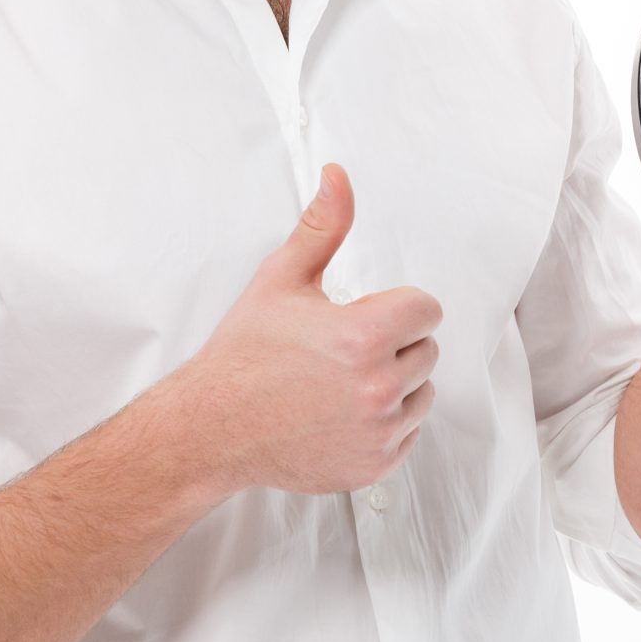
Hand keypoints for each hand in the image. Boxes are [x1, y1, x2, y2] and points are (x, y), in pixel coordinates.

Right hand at [168, 162, 441, 498]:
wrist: (213, 427)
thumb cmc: (244, 353)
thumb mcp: (281, 279)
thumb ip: (322, 227)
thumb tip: (338, 177)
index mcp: (364, 335)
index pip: (426, 309)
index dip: (397, 307)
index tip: (365, 315)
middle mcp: (378, 386)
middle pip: (427, 350)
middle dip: (395, 344)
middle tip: (343, 351)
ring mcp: (379, 430)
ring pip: (422, 391)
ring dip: (396, 383)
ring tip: (341, 382)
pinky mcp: (375, 464)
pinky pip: (409, 432)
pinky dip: (386, 423)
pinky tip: (342, 414)